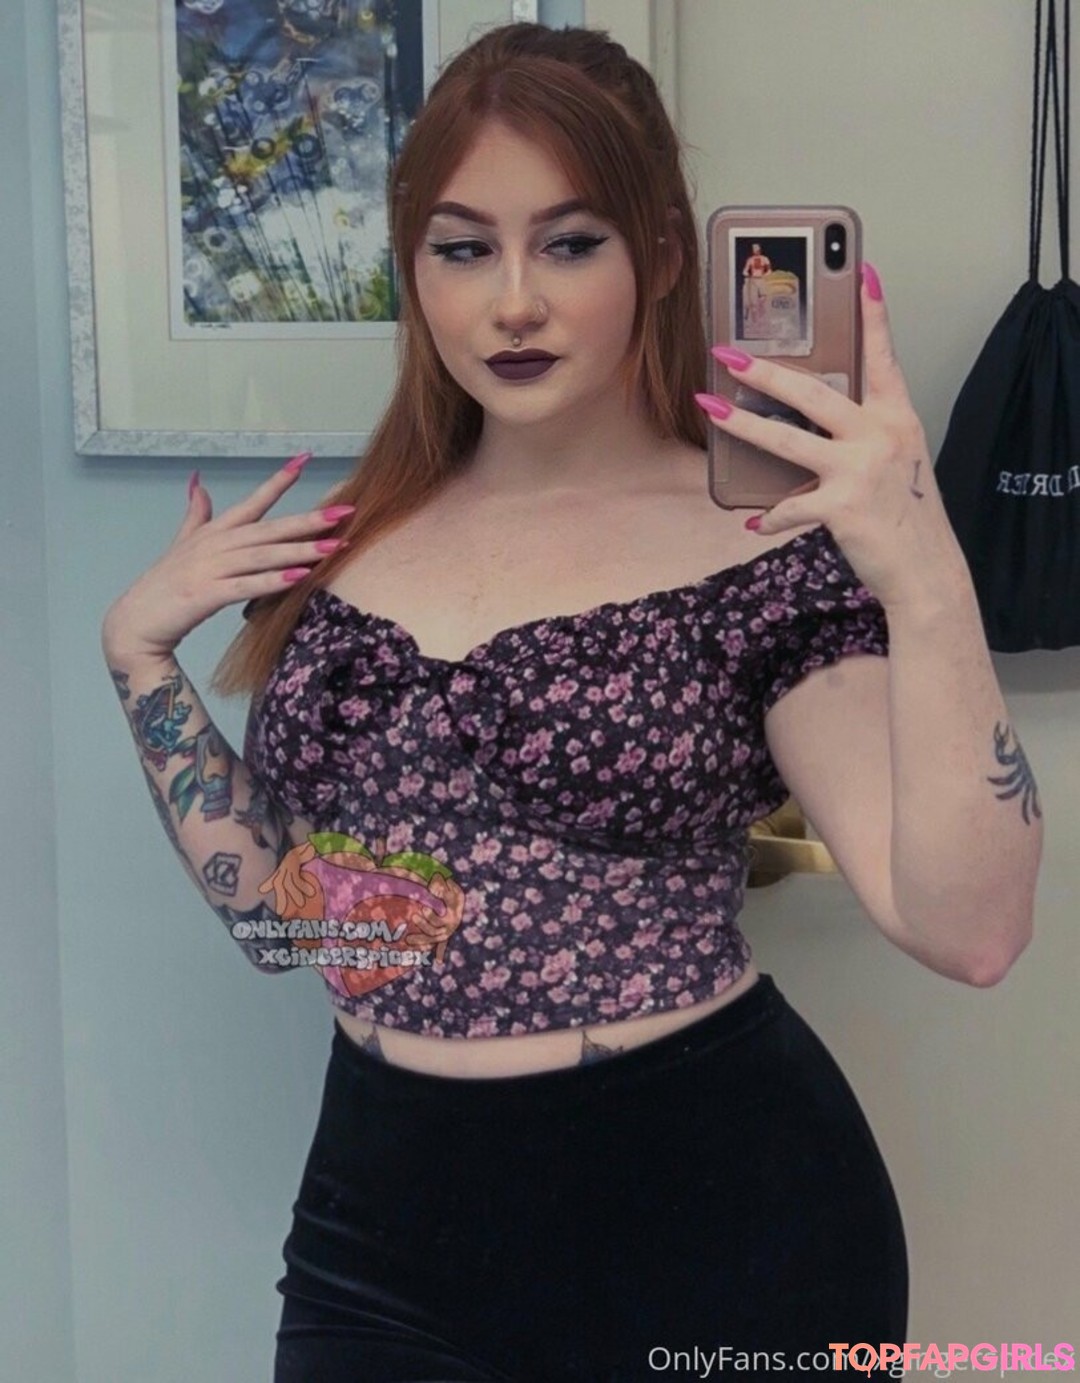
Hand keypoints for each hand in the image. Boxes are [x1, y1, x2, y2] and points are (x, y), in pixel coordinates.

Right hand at [101, 456, 352, 661]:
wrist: (136, 622)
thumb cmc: (165, 585)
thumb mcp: (182, 543)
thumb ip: (196, 513)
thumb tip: (199, 481)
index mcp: (214, 532)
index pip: (252, 501)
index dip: (279, 480)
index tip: (305, 459)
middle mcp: (215, 545)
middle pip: (269, 528)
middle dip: (309, 519)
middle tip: (346, 511)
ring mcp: (210, 568)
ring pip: (264, 555)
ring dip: (301, 550)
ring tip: (335, 546)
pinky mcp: (206, 594)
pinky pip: (246, 586)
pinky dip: (273, 581)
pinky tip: (299, 577)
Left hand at [696, 263, 969, 610]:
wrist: (926, 572)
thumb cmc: (906, 517)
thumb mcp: (896, 464)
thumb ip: (861, 438)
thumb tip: (808, 428)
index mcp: (897, 419)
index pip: (883, 356)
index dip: (872, 314)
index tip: (861, 271)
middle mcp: (880, 436)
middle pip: (813, 392)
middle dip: (765, 371)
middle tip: (728, 353)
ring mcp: (860, 470)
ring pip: (787, 439)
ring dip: (742, 425)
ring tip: (710, 408)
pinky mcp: (842, 506)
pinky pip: (790, 506)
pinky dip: (770, 516)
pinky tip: (754, 521)